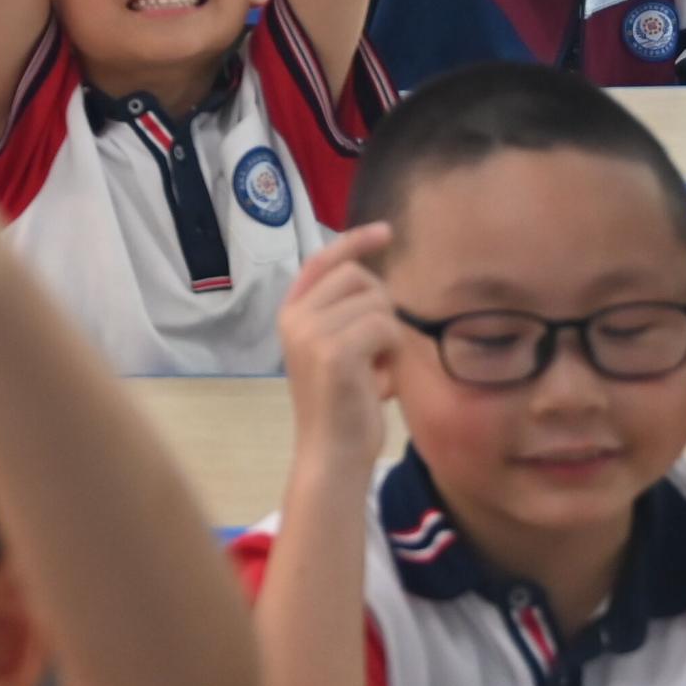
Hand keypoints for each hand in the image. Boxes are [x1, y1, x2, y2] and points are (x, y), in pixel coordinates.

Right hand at [275, 224, 395, 459]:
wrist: (332, 454)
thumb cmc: (344, 406)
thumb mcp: (340, 350)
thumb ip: (347, 316)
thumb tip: (377, 283)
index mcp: (292, 314)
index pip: (322, 261)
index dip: (353, 242)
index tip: (386, 232)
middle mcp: (295, 317)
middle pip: (359, 278)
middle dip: (382, 308)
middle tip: (379, 352)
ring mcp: (311, 332)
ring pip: (377, 303)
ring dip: (391, 337)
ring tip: (377, 371)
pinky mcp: (333, 352)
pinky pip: (385, 327)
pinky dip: (393, 353)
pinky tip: (381, 382)